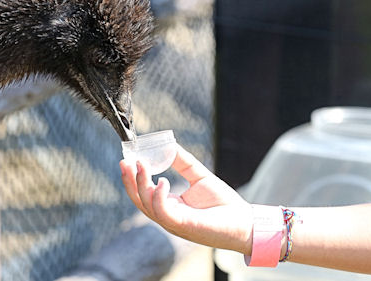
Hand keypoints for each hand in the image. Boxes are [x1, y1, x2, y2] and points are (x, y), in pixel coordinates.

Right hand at [120, 145, 252, 253]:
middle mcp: (167, 215)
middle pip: (139, 199)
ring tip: (141, 165)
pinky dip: (158, 196)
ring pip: (146, 205)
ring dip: (140, 184)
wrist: (245, 224)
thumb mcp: (199, 176)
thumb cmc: (224, 204)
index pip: (143, 193)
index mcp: (169, 206)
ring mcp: (173, 222)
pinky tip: (162, 181)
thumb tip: (169, 145)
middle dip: (129, 180)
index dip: (133, 177)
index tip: (129, 158)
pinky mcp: (182, 226)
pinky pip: (162, 212)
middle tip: (125, 161)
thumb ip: (183, 162)